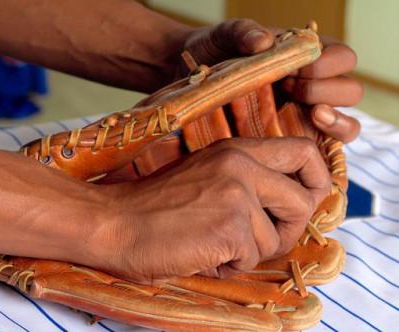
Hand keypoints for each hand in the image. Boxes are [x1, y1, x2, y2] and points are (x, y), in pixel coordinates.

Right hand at [99, 137, 330, 281]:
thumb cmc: (153, 206)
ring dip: (247, 252)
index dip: (316, 179)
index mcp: (236, 150)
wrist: (112, 222)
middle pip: (303, 201)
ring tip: (211, 245)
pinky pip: (251, 258)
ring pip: (274, 238)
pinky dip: (228, 266)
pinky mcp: (229, 228)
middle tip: (255, 239)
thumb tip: (283, 207)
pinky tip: (201, 256)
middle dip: (287, 229)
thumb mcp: (205, 176)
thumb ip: (245, 180)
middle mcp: (241, 166)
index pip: (303, 152)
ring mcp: (236, 195)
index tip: (306, 199)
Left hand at [175, 19, 361, 142]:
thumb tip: (264, 43)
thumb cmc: (212, 53)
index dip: (328, 64)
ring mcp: (303, 118)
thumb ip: (242, 32)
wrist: (186, 77)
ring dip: (335, 121)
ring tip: (311, 114)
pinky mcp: (289, 142)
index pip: (342, 58)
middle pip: (350, 92)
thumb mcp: (224, 36)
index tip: (297, 68)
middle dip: (326, 90)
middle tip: (292, 89)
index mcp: (305, 57)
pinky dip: (321, 152)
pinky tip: (301, 144)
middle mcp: (312, 87)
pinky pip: (320, 152)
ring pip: (346, 125)